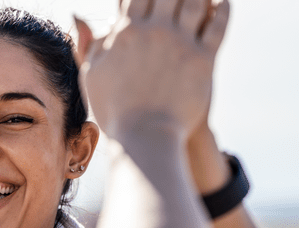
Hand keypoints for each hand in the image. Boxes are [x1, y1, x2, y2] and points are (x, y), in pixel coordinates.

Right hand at [75, 0, 229, 143]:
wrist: (144, 137)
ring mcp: (181, 44)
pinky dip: (224, 9)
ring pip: (196, 1)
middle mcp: (154, 32)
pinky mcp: (204, 59)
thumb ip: (88, 43)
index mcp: (126, 33)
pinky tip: (224, 3)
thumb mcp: (91, 75)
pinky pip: (218, 24)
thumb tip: (79, 15)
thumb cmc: (113, 110)